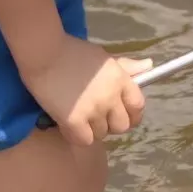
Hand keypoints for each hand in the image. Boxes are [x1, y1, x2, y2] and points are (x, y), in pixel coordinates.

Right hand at [21, 35, 151, 146]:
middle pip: (122, 125)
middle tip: (96, 116)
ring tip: (79, 116)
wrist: (43, 52)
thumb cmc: (71, 51)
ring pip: (101, 134)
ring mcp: (93, 109)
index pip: (138, 106)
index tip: (124, 115)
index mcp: (120, 79)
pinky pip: (85, 140)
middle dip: (111, 124)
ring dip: (92, 129)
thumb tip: (149, 66)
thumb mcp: (103, 57)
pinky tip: (70, 125)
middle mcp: (111, 96)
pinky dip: (78, 135)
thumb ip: (126, 66)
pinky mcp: (74, 120)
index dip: (133, 114)